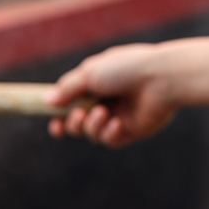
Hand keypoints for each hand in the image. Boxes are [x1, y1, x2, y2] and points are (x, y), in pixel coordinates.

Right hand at [47, 36, 208, 146]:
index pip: (70, 101)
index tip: (52, 122)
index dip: (58, 114)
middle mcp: (105, 99)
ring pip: (91, 132)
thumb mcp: (90, 73)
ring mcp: (118, 115)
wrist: (161, 78)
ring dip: (91, 126)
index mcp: (95, 82)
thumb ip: (68, 89)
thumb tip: (47, 101)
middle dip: (72, 123)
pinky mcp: (131, 130)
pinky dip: (108, 133)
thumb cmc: (126, 69)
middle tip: (79, 116)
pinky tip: (116, 123)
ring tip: (102, 113)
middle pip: (77, 121)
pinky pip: (109, 140)